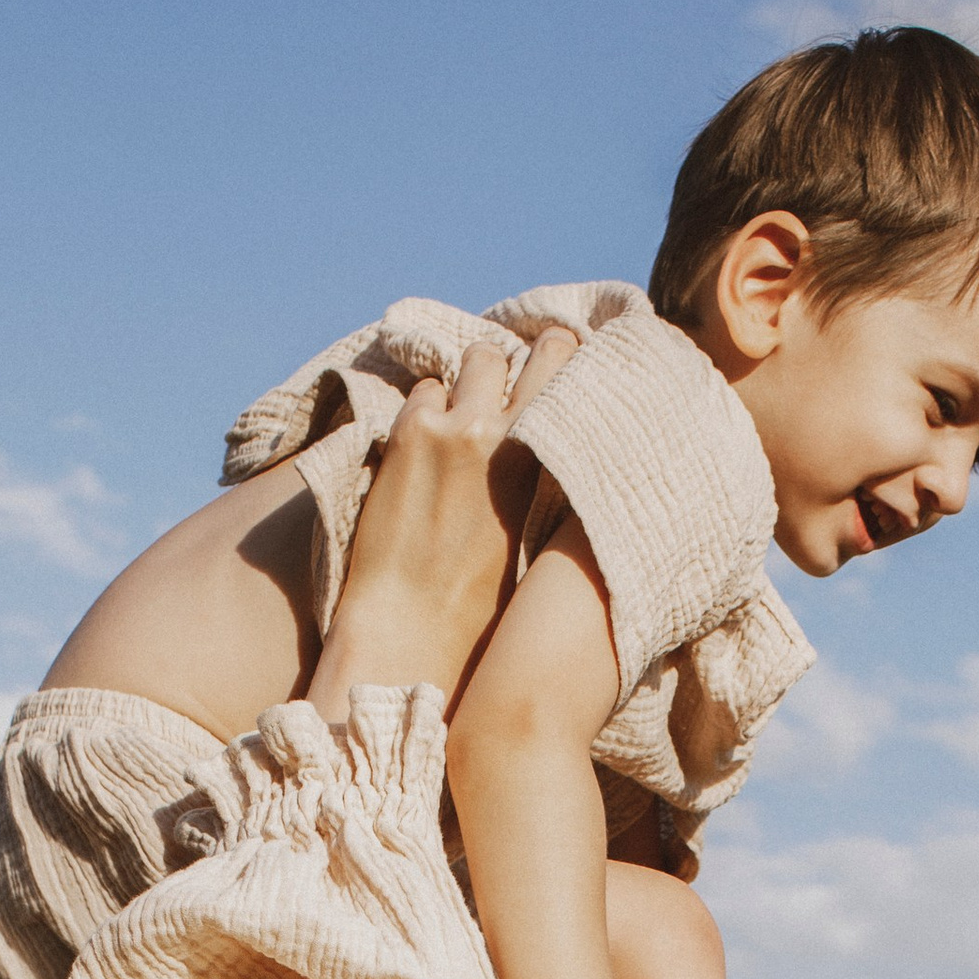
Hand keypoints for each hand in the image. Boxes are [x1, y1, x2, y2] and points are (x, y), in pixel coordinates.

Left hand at [306, 327, 579, 718]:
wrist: (414, 627)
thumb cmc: (483, 605)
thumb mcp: (539, 536)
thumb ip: (549, 479)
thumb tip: (558, 445)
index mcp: (548, 461)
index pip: (568, 366)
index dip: (564, 359)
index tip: (559, 364)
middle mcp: (508, 433)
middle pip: (525, 351)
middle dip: (518, 363)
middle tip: (507, 386)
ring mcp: (455, 427)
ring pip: (475, 360)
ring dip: (472, 380)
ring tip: (464, 415)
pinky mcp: (410, 433)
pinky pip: (426, 390)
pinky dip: (430, 407)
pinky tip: (427, 445)